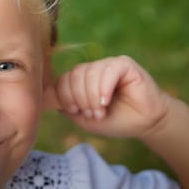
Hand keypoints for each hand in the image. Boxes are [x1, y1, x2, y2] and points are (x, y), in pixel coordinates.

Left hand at [49, 55, 170, 137]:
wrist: (144, 124)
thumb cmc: (115, 120)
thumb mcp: (84, 118)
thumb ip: (65, 106)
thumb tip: (43, 95)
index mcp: (80, 80)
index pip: (62, 80)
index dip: (65, 96)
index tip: (75, 112)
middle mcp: (93, 70)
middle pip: (73, 76)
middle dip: (80, 99)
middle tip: (93, 114)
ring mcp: (108, 65)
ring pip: (89, 74)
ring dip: (92, 97)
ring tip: (102, 111)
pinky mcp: (124, 64)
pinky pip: (108, 70)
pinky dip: (104, 88)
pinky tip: (106, 101)